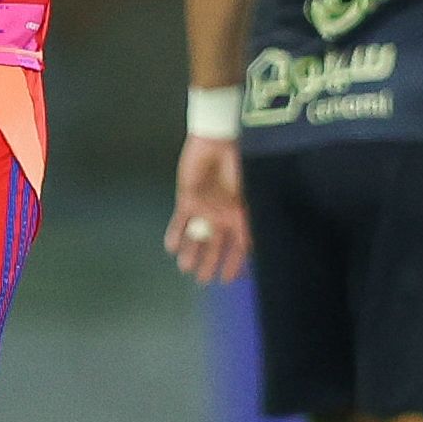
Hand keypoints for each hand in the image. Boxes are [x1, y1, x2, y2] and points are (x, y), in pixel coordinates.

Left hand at [164, 136, 251, 285]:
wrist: (218, 141)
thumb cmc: (239, 165)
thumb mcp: (250, 196)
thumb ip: (248, 222)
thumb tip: (250, 248)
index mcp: (241, 216)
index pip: (238, 246)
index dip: (235, 263)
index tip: (230, 279)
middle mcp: (223, 215)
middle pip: (216, 245)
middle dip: (210, 263)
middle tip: (203, 280)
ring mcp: (205, 208)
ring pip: (197, 236)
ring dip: (192, 252)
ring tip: (185, 268)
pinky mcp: (188, 199)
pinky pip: (181, 221)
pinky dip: (176, 234)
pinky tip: (172, 248)